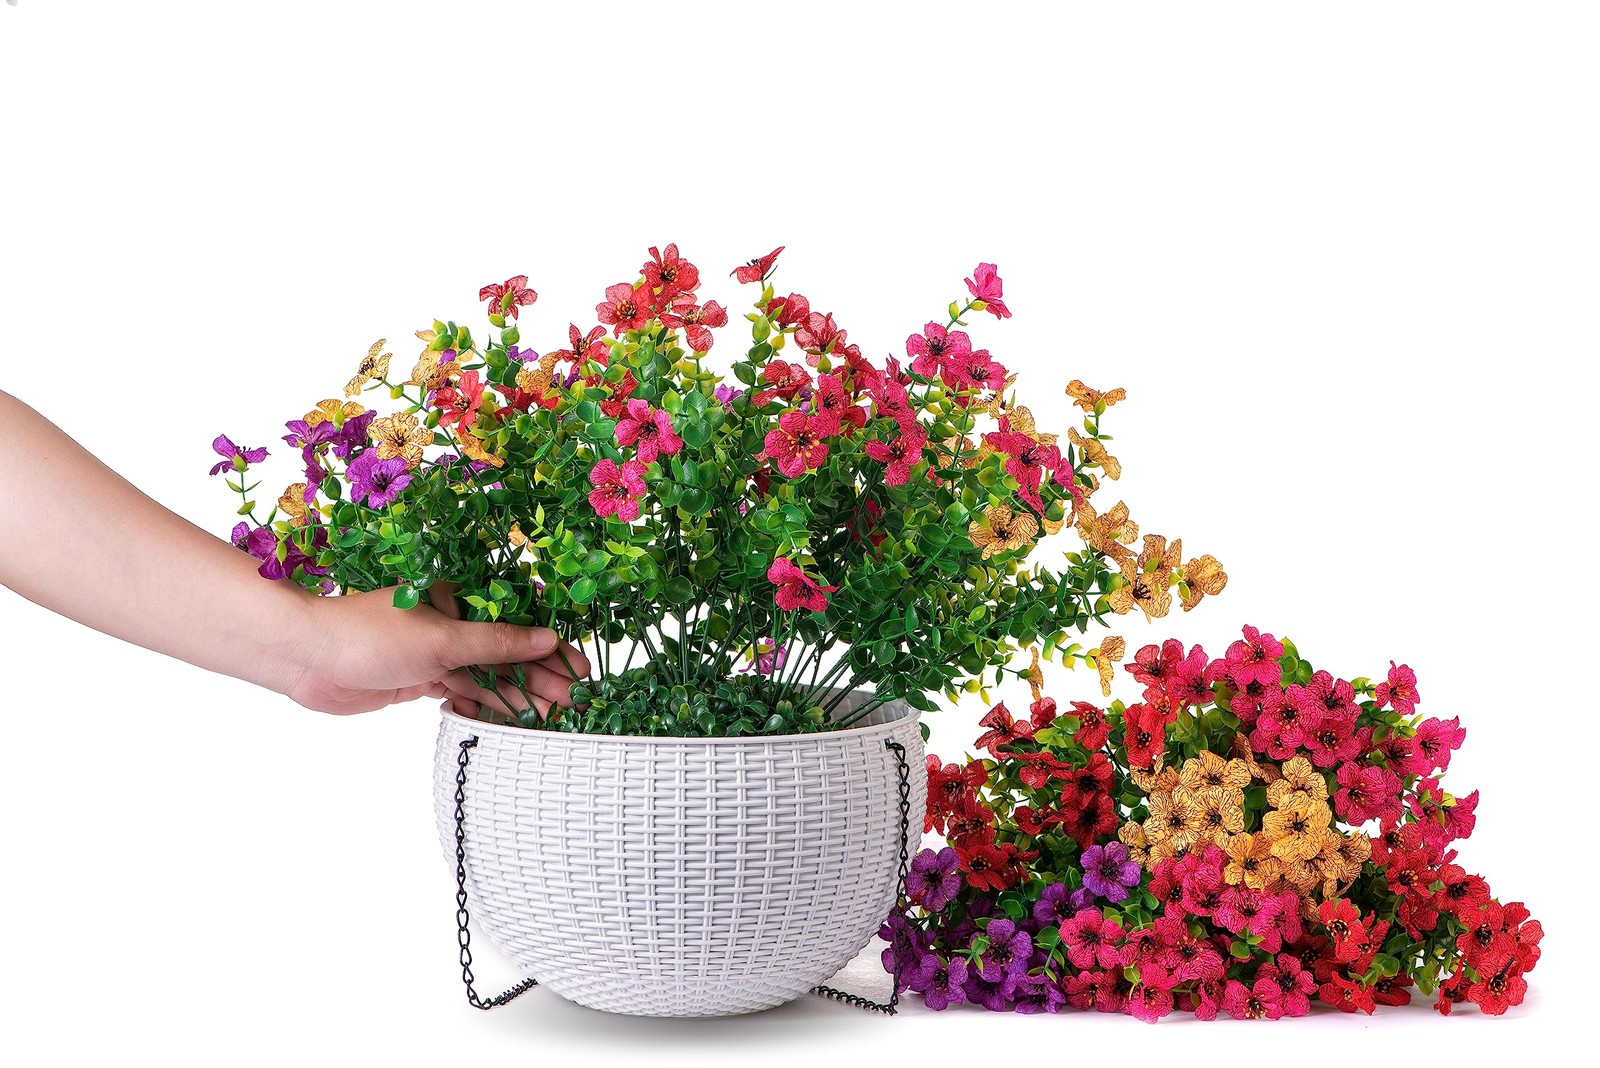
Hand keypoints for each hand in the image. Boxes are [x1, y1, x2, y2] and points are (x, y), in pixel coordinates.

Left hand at [283, 580, 590, 719]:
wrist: (308, 658)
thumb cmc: (373, 634)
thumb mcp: (443, 639)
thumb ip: (498, 643)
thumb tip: (548, 640)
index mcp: (459, 599)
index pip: (518, 621)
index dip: (552, 646)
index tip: (581, 669)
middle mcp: (451, 622)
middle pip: (507, 651)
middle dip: (541, 676)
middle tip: (576, 700)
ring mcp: (436, 652)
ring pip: (487, 675)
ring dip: (518, 694)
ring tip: (553, 715)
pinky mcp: (420, 678)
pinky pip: (463, 691)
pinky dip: (486, 704)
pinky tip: (513, 718)